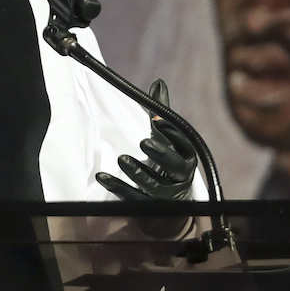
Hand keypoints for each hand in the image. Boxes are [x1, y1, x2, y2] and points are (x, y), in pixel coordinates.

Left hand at [95, 79, 196, 200]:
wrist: (173, 205)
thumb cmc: (168, 164)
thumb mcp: (167, 139)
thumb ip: (162, 113)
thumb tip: (158, 82)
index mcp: (186, 158)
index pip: (183, 144)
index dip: (171, 132)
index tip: (157, 120)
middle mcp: (180, 177)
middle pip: (173, 166)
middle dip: (160, 154)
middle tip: (144, 142)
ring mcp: (165, 196)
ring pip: (153, 185)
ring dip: (138, 172)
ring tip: (122, 159)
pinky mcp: (149, 208)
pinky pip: (133, 198)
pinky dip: (118, 187)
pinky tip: (103, 176)